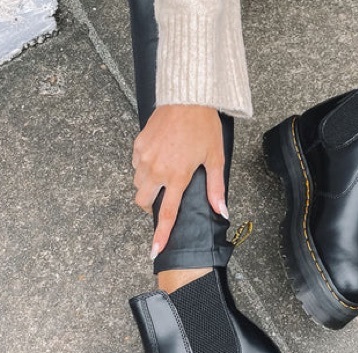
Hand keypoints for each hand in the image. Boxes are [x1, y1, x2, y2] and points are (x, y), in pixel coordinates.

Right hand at [132, 105, 225, 258]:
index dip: (161, 234)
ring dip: (148, 184)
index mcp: (177, 176)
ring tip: (164, 173)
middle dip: (150, 204)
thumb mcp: (215, 158)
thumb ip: (215, 188)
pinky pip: (136, 164)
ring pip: (138, 183)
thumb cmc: (203, 127)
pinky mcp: (137, 144)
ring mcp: (144, 156)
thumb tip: (221, 211)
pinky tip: (159, 157)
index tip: (154, 250)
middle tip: (164, 196)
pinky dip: (144, 167)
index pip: (168, 213)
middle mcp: (157, 169)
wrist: (187, 97)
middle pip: (143, 200)